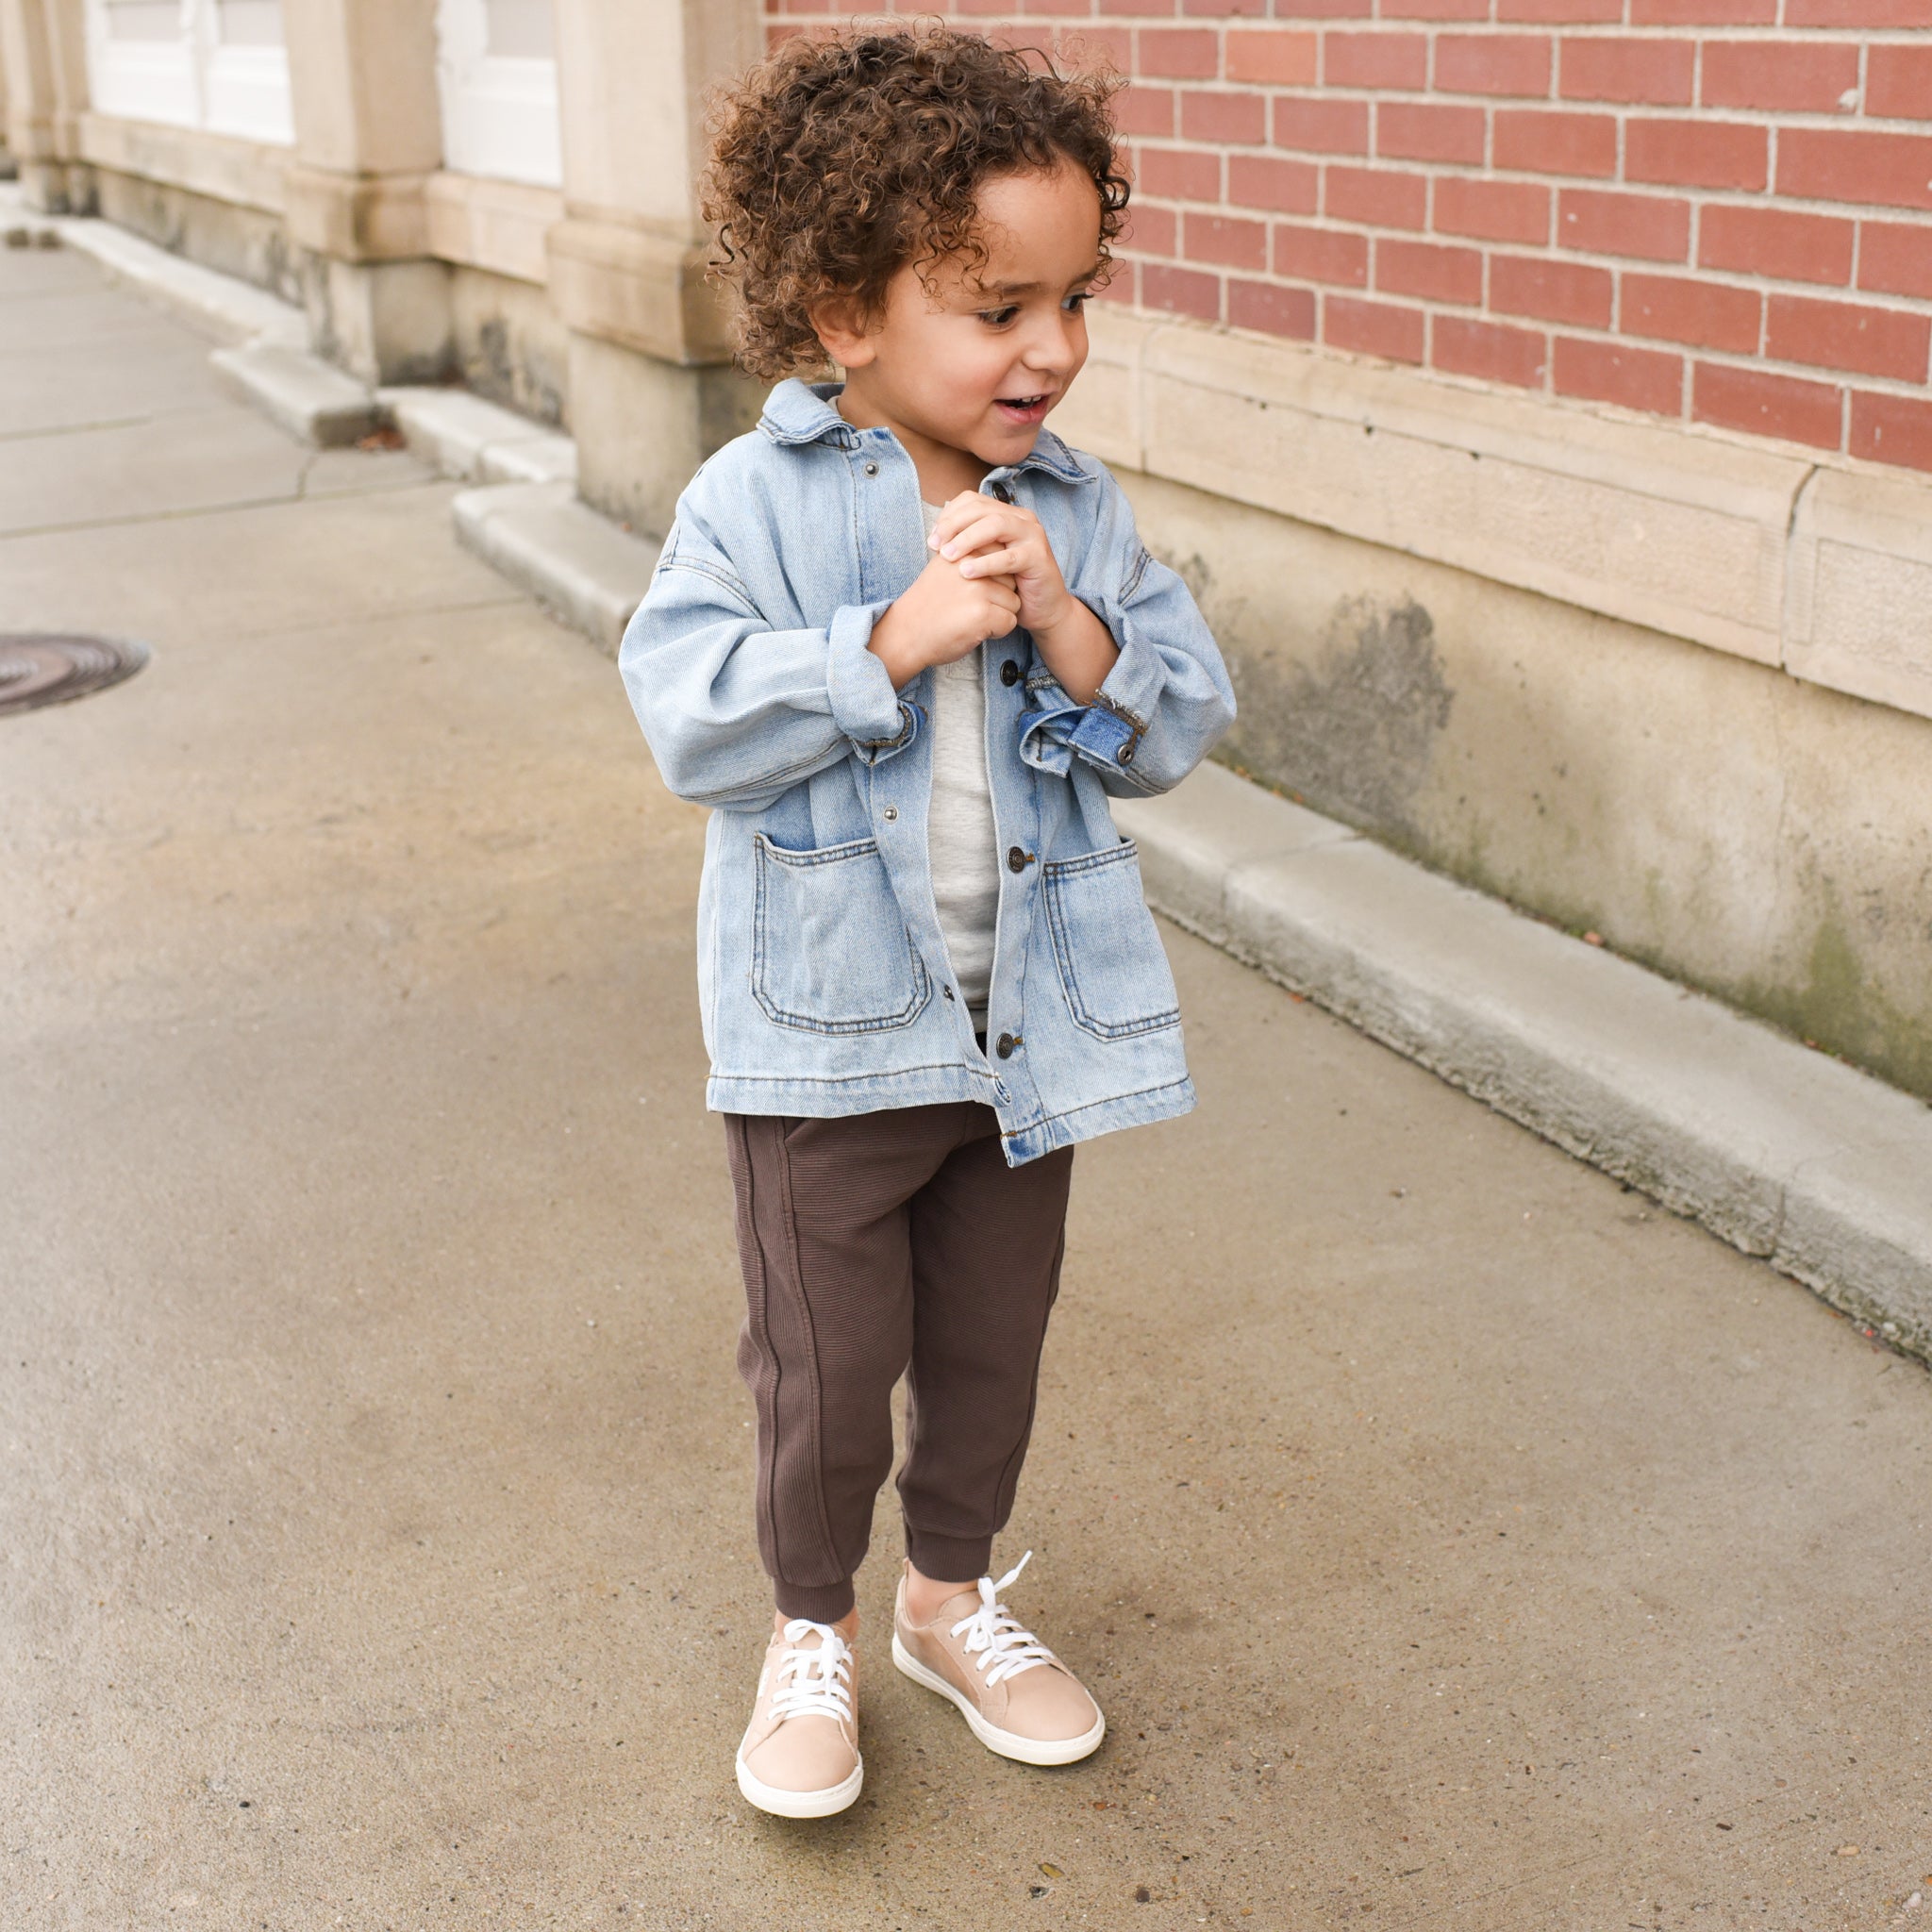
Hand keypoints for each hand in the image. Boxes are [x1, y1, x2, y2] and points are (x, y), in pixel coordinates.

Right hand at [867, 544, 1018, 688]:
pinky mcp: (983, 612)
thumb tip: (1003, 546)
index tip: (969, 590)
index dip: (992, 579)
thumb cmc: (929, 604)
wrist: (906, 634)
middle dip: (998, 597)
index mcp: (962, 549)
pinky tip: (973, 630)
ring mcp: (978, 588)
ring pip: (1013, 602)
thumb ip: (970, 555)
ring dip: (998, 615)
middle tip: (968, 607)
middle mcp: (970, 564)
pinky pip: (1010, 621)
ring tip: (970, 618)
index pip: (1000, 557)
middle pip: (1011, 579)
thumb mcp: (946, 568)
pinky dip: (997, 632)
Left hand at [931, 490, 1120, 704]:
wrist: (1043, 610)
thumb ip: (967, 544)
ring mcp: (1033, 535)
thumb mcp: (984, 559)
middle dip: (953, 525)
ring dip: (967, 539)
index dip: (949, 516)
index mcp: (1006, 514)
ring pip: (996, 525)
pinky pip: (1009, 557)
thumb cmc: (1009, 586)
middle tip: (934, 545)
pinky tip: (967, 572)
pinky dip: (986, 563)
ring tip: (947, 556)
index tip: (932, 538)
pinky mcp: (1039, 557)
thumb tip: (936, 533)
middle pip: (982, 509)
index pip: (972, 500)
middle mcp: (1021, 519)